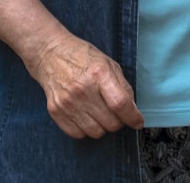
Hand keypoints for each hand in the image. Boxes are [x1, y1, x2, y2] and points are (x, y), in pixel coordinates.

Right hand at [0, 0, 144, 138]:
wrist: (51, 54)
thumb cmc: (83, 57)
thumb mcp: (108, 63)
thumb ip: (122, 85)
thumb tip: (132, 108)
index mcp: (99, 74)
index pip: (120, 103)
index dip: (132, 117)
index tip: (138, 122)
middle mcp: (83, 90)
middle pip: (110, 122)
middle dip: (119, 122)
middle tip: (117, 114)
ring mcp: (68, 103)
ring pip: (95, 132)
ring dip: (103, 127)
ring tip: (101, 114)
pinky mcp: (56, 112)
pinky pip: (78, 134)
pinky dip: (87, 130)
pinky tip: (87, 117)